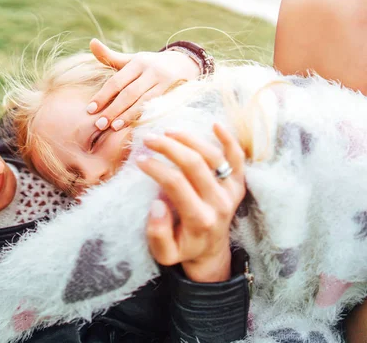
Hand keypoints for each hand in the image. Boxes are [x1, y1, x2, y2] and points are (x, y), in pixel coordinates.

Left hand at [87, 39, 200, 130]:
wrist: (184, 64)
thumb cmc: (149, 65)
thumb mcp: (132, 59)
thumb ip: (111, 56)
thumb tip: (92, 42)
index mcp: (138, 62)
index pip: (117, 81)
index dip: (103, 96)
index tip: (90, 109)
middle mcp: (151, 71)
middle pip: (129, 93)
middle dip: (113, 109)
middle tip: (99, 124)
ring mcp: (164, 83)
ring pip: (142, 102)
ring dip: (127, 116)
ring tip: (113, 127)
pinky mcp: (174, 94)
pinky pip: (155, 107)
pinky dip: (142, 117)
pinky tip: (132, 127)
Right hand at [137, 124, 245, 282]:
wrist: (211, 251)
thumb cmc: (183, 248)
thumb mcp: (165, 253)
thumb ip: (157, 234)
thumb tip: (156, 204)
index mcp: (200, 219)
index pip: (176, 184)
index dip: (156, 168)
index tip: (139, 159)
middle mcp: (219, 204)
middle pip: (194, 165)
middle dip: (168, 147)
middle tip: (149, 139)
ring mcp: (232, 192)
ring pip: (213, 156)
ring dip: (189, 139)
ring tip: (168, 132)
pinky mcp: (238, 184)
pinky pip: (238, 159)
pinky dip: (229, 140)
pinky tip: (215, 124)